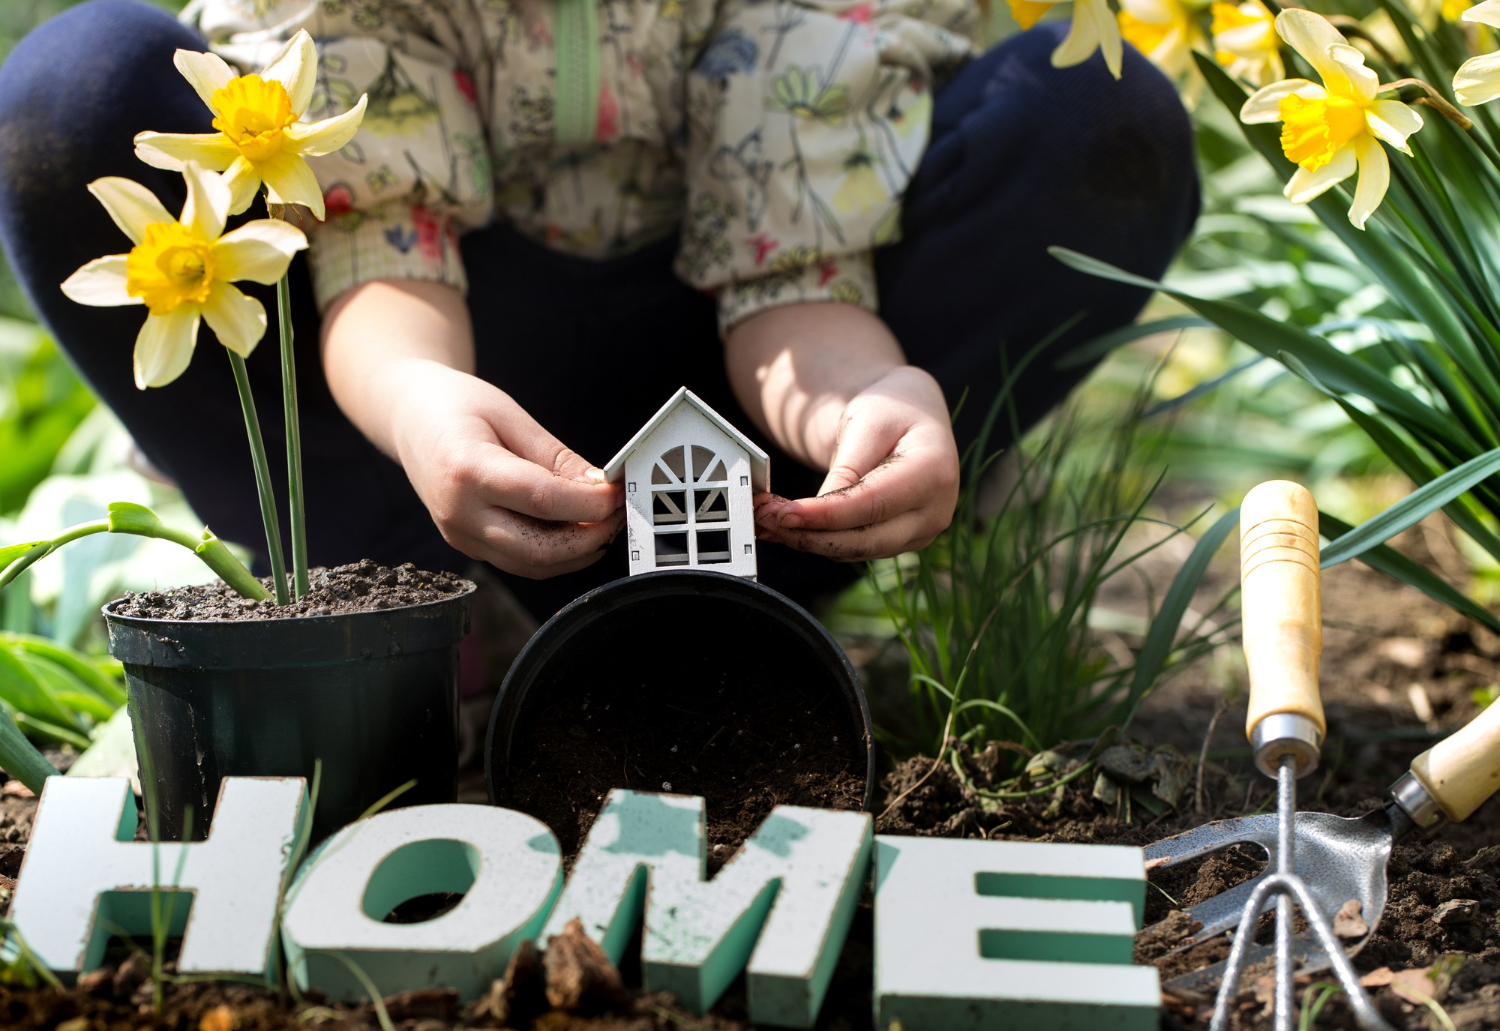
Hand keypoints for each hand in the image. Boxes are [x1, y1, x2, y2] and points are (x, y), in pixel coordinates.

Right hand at [389, 363, 623, 577]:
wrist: (408, 417)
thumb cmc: (457, 405)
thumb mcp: (511, 416)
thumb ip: (556, 458)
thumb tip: (600, 488)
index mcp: (466, 470)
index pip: (542, 501)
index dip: (590, 504)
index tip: (618, 493)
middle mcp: (458, 512)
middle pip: (538, 549)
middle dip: (589, 538)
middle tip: (618, 516)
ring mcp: (458, 535)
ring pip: (530, 565)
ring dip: (576, 554)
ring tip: (603, 525)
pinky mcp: (465, 543)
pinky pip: (518, 561)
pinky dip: (554, 555)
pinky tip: (577, 531)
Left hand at [752, 366, 957, 560]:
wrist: (912, 414)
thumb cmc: (890, 409)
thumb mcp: (865, 423)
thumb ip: (846, 469)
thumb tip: (815, 514)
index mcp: (934, 471)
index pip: (872, 504)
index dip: (825, 515)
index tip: (785, 514)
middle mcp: (936, 509)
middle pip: (866, 539)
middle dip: (811, 535)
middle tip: (764, 520)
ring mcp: (922, 531)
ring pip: (859, 550)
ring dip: (810, 540)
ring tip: (768, 520)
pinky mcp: (904, 540)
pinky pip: (859, 547)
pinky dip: (822, 540)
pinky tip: (790, 526)